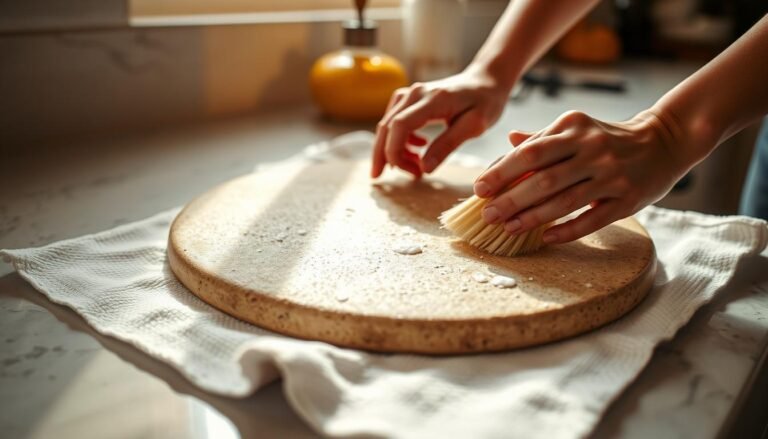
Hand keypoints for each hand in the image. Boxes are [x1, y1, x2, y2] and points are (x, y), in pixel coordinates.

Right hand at [371, 67, 510, 177]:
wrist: (486, 80)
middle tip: (381, 178)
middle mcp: (416, 93)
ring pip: (388, 124)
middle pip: (387, 125)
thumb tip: (424, 168)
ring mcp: (411, 93)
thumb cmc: (486, 102)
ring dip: (392, 149)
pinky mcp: (411, 98)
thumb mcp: (474, 126)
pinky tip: (417, 149)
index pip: (400, 125)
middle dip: (382, 154)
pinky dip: (399, 138)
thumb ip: (448, 145)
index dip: (394, 151)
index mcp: (432, 100)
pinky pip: (395, 120)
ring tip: (414, 167)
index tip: (405, 171)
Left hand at [473, 110, 692, 243]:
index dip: (501, 172)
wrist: (664, 141)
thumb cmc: (608, 138)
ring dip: (532, 217)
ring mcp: (611, 174)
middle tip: (487, 214)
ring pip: (564, 200)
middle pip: (543, 178)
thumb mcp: (576, 129)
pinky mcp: (627, 199)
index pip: (529, 152)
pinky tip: (546, 238)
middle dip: (510, 198)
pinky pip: (592, 219)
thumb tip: (508, 141)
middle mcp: (592, 148)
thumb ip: (542, 138)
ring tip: (508, 228)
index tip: (478, 189)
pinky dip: (567, 230)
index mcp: (573, 127)